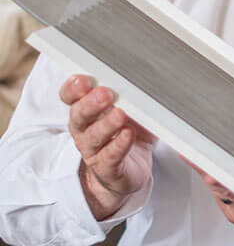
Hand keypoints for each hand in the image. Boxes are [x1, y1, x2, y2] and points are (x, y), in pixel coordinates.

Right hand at [61, 75, 156, 219]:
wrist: (131, 170)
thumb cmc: (128, 133)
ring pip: (93, 137)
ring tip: (120, 115)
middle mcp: (85, 131)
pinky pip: (110, 156)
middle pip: (79, 116)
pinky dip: (119, 145)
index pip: (71, 98)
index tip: (82, 80)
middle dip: (90, 103)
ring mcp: (94, 151)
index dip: (73, 89)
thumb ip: (133, 94)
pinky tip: (127, 135)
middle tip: (105, 93)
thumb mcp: (131, 110)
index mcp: (87, 112)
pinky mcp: (107, 168)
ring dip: (106, 124)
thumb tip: (149, 76)